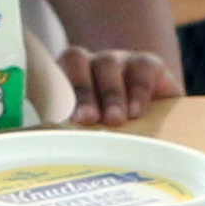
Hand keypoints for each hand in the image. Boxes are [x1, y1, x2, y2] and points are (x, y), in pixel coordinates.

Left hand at [56, 43, 180, 127]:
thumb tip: (45, 146)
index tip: (71, 117)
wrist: (159, 119)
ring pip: (109, 65)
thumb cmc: (115, 126)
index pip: (63, 66)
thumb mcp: (94, 128)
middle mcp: (96, 63)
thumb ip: (73, 132)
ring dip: (110, 94)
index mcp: (74, 73)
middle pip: (80, 64)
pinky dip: (138, 91)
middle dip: (83, 94)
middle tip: (88, 120)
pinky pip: (142, 68)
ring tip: (114, 120)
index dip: (64, 87)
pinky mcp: (149, 64)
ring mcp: (122, 60)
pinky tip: (136, 112)